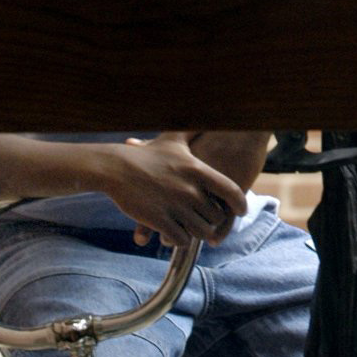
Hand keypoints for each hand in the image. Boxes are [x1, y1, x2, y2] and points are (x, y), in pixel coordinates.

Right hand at [102, 133, 249, 247]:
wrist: (115, 168)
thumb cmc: (147, 155)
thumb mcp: (173, 140)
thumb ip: (193, 131)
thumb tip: (210, 117)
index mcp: (197, 170)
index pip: (231, 191)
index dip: (239, 204)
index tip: (241, 211)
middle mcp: (190, 189)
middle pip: (216, 216)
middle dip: (210, 219)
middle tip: (202, 218)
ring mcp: (175, 206)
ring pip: (201, 231)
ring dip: (195, 232)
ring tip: (189, 227)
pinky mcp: (160, 221)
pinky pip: (181, 239)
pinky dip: (179, 239)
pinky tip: (174, 233)